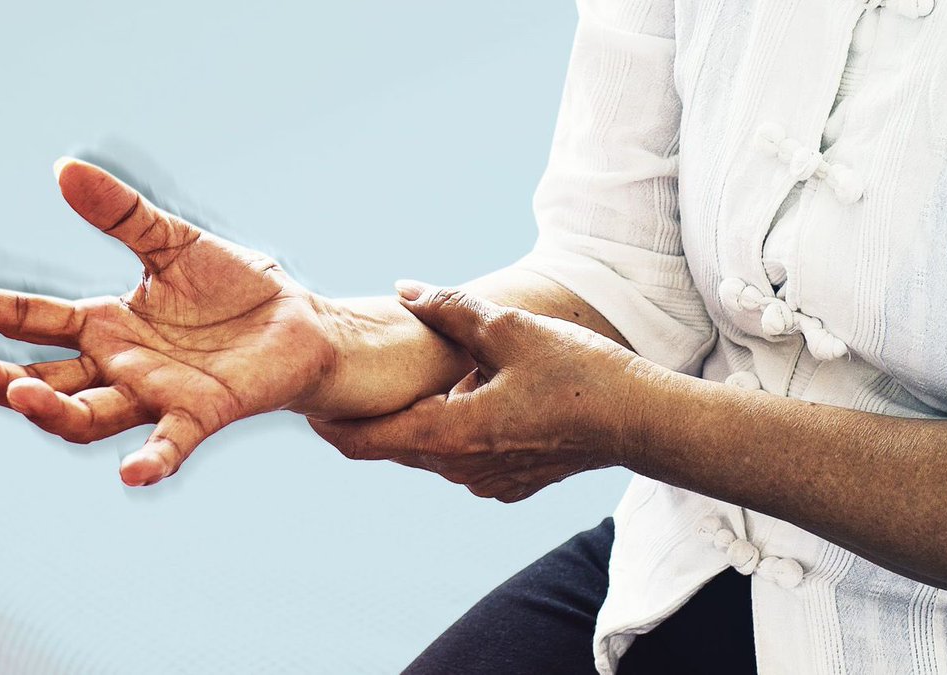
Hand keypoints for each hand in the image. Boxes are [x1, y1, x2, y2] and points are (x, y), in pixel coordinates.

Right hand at [0, 158, 337, 485]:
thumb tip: (64, 169)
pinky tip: (133, 473)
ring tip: (23, 396)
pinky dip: (153, 459)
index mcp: (108, 325)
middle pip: (47, 382)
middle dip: (3, 380)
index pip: (35, 320)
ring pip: (91, 416)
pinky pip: (172, 442)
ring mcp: (159, 394)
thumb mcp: (174, 242)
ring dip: (55, 412)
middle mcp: (122, 367)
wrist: (298, 322)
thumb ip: (124, 215)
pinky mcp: (205, 411)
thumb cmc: (234, 288)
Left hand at [310, 282, 651, 501]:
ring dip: (415, 419)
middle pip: (392, 445)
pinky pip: (462, 458)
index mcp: (449, 435)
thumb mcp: (510, 329)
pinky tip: (468, 395)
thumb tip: (405, 290)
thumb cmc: (579, 372)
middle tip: (349, 378)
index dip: (327, 423)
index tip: (305, 401)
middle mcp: (460, 469)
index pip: (363, 443)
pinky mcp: (510, 482)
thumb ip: (450, 310)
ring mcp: (486, 481)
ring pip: (428, 451)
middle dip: (369, 415)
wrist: (641, 420)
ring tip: (410, 379)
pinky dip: (451, 430)